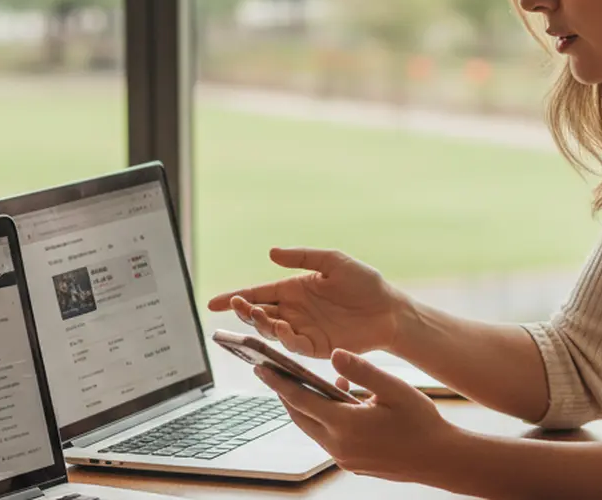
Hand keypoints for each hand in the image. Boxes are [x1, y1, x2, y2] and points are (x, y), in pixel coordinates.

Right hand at [207, 247, 410, 357]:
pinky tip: (281, 329)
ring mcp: (303, 330)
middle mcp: (294, 311)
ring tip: (260, 314)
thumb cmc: (365, 283)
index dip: (234, 299)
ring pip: (271, 331)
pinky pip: (293, 345)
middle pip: (259, 314)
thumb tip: (270, 253)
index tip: (212, 303)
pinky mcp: (316, 347)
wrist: (389, 310)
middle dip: (244, 312)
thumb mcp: (333, 261)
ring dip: (261, 325)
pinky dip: (283, 339)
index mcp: (294, 289)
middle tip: (240, 306)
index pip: (258, 293)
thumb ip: (303, 257)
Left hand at [255, 349, 457, 481]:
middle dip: (285, 393)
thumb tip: (334, 354)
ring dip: (306, 406)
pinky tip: (339, 400)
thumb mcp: (394, 388)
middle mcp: (338, 445)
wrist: (440, 460)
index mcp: (345, 425)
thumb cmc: (421, 422)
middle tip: (273, 372)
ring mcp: (344, 458)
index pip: (300, 400)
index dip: (278, 382)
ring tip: (304, 383)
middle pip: (300, 416)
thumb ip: (361, 370)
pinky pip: (328, 437)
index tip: (261, 366)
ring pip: (313, 428)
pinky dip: (325, 418)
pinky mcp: (351, 463)